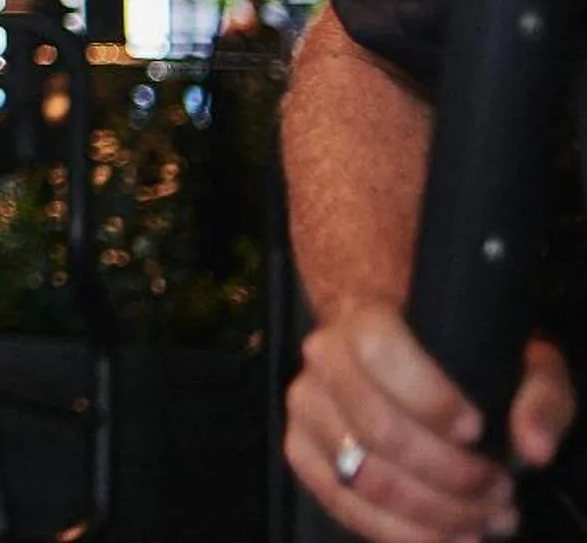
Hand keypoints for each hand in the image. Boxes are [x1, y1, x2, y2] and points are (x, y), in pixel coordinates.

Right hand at [285, 298, 573, 540]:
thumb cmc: (465, 362)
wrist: (403, 360)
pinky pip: (341, 504)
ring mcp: (305, 406)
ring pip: (359, 474)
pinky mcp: (300, 450)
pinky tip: (444, 535)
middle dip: (447, 473)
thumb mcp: (521, 362)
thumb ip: (540, 397)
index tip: (477, 429)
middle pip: (375, 426)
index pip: (379, 351)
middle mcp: (322, 358)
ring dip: (430, 511)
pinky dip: (397, 531)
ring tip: (483, 518)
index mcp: (366, 319)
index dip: (427, 396)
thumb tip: (534, 448)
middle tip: (499, 490)